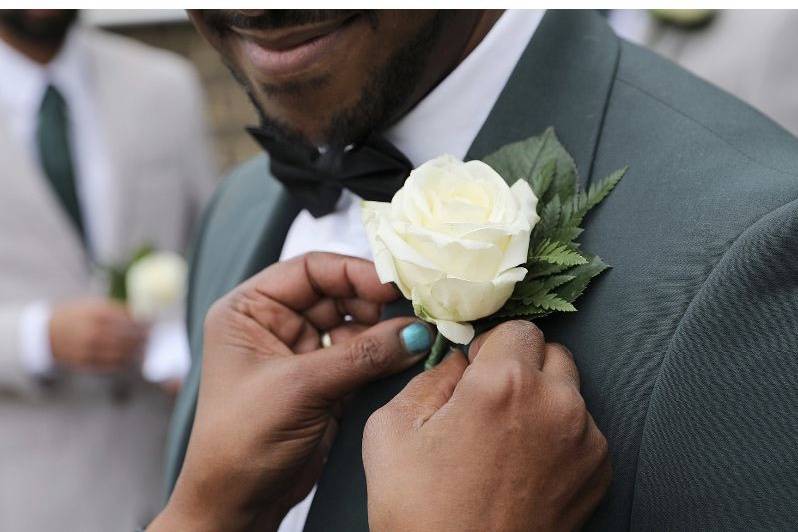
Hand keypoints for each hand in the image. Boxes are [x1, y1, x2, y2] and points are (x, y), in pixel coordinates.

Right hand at [49, 297, 147, 371]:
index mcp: (97, 313)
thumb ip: (116, 308)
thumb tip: (140, 314)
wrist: (47, 333)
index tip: (153, 324)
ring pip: (122, 353)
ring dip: (137, 352)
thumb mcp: (93, 304)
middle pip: (129, 337)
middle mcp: (94, 331)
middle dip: (143, 338)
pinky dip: (123, 362)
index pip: (130, 319)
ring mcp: (89, 349)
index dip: (144, 323)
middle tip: (151, 338)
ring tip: (145, 349)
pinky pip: (111, 365)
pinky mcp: (85, 363)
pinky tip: (130, 358)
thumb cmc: (75, 315)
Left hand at [151, 252, 431, 531]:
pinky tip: (407, 358)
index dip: (353, 272)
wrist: (239, 503)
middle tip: (413, 314)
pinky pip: (363, 357)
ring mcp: (303, 354)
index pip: (309, 270)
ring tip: (415, 339)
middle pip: (338, 295)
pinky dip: (386, 358)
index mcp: (249, 310)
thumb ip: (361, 355)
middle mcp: (275, 325)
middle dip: (375, 304)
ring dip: (385, 332)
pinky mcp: (325, 382)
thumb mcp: (300, 388)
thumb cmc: (241, 442)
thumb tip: (415, 332)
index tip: (393, 285)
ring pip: (355, 326)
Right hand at [363, 321, 611, 531]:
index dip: (490, 345)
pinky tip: (524, 463)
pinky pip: (582, 429)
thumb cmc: (421, 513)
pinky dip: (558, 434)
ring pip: (569, 389)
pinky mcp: (599, 472)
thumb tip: (459, 360)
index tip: (476, 367)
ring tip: (505, 439)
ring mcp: (585, 440)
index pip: (516, 326)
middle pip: (549, 352)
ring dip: (542, 398)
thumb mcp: (391, 428)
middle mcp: (556, 404)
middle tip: (489, 400)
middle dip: (521, 366)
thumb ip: (431, 375)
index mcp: (504, 383)